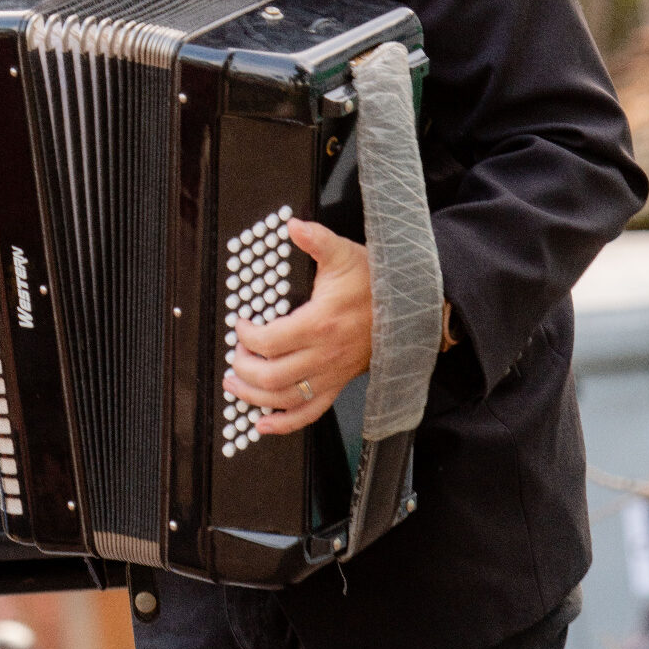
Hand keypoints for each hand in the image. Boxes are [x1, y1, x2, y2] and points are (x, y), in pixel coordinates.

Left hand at [223, 218, 370, 433]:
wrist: (413, 307)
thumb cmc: (378, 282)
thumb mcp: (344, 254)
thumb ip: (316, 240)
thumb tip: (293, 225)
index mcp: (320, 324)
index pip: (269, 342)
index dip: (247, 336)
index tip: (241, 325)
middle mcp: (324, 355)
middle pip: (271, 376)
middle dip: (243, 368)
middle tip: (234, 356)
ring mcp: (331, 374)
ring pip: (285, 399)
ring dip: (253, 397)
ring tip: (234, 385)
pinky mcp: (338, 385)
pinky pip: (309, 413)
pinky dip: (284, 423)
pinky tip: (263, 423)